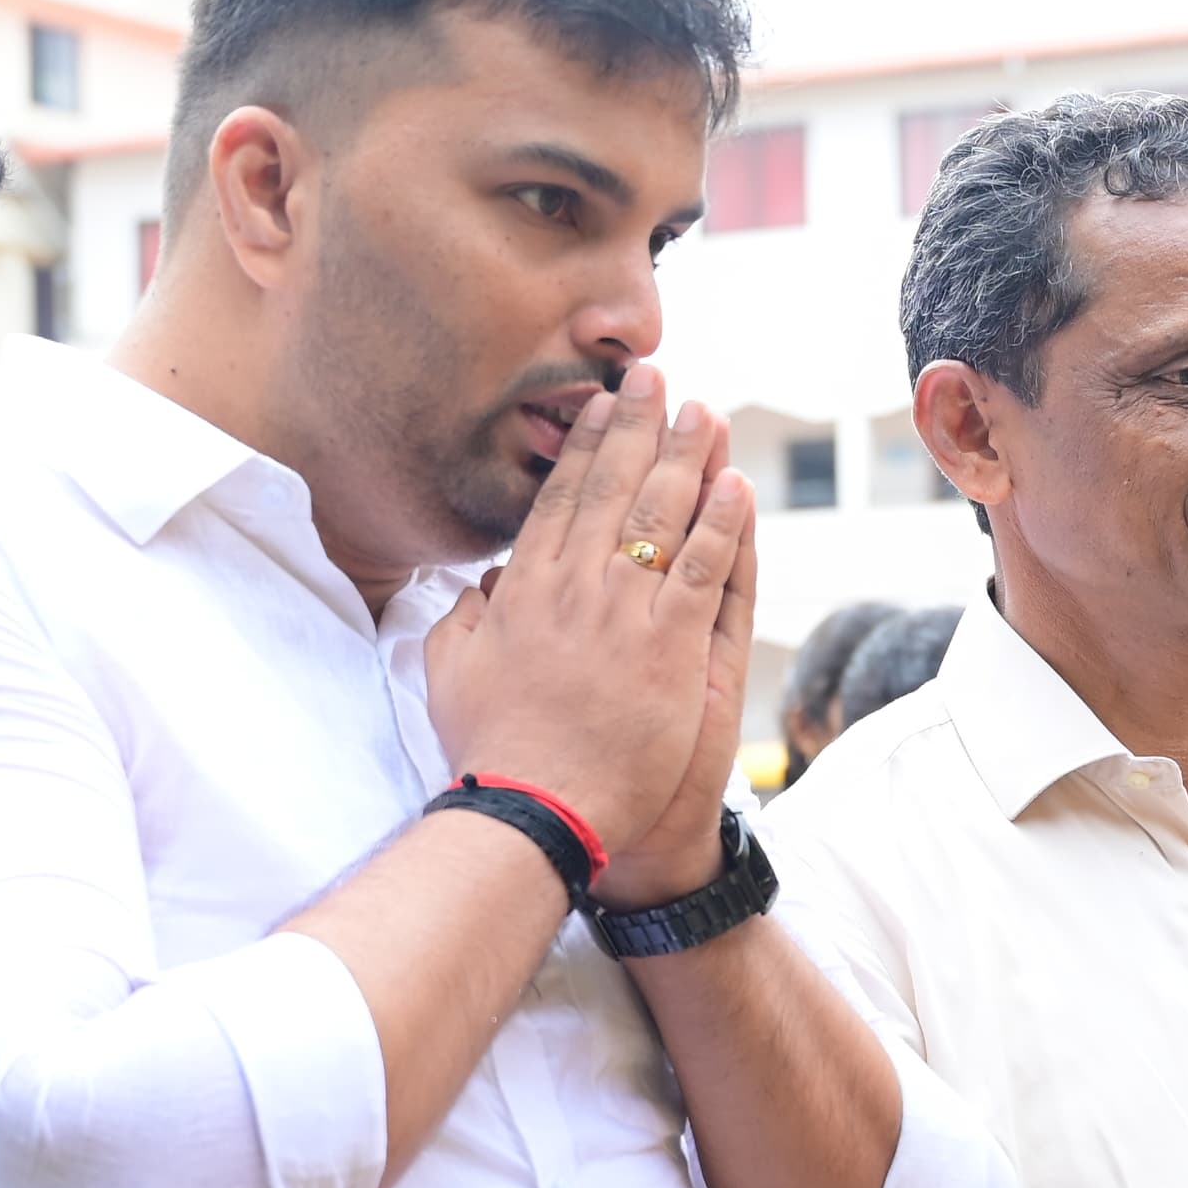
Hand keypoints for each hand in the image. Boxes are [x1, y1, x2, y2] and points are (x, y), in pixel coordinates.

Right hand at [422, 371, 752, 858]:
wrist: (535, 810)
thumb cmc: (493, 753)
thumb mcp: (449, 675)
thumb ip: (462, 620)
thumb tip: (478, 585)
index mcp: (523, 590)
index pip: (560, 498)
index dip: (586, 446)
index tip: (602, 404)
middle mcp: (574, 588)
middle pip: (613, 489)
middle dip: (638, 426)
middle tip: (657, 377)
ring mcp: (625, 614)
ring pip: (662, 517)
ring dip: (688, 459)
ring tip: (707, 413)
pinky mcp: (670, 648)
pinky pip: (704, 570)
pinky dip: (722, 525)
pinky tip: (738, 486)